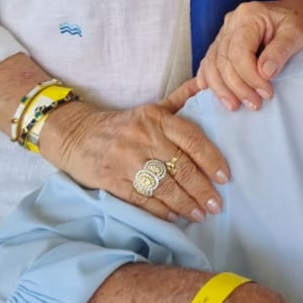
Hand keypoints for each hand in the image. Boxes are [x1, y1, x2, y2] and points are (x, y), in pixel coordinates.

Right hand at [40, 93, 229, 223]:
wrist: (76, 135)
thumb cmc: (123, 125)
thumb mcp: (151, 108)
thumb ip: (181, 99)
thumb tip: (207, 85)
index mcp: (156, 118)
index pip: (191, 139)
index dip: (211, 159)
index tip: (225, 177)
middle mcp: (143, 138)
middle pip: (180, 167)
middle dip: (202, 189)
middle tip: (216, 205)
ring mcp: (127, 160)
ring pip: (164, 186)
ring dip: (185, 203)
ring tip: (200, 214)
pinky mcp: (112, 180)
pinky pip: (142, 199)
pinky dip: (161, 210)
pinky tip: (175, 216)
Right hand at [196, 0, 302, 109]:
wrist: (299, 12)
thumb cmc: (300, 21)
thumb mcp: (297, 33)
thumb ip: (280, 51)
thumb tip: (264, 73)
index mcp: (249, 16)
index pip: (239, 52)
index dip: (249, 77)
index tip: (266, 93)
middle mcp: (232, 22)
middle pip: (223, 60)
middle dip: (237, 87)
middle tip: (255, 104)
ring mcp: (225, 31)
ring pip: (212, 62)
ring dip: (221, 87)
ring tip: (235, 106)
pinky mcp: (224, 40)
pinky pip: (209, 60)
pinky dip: (208, 76)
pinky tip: (206, 90)